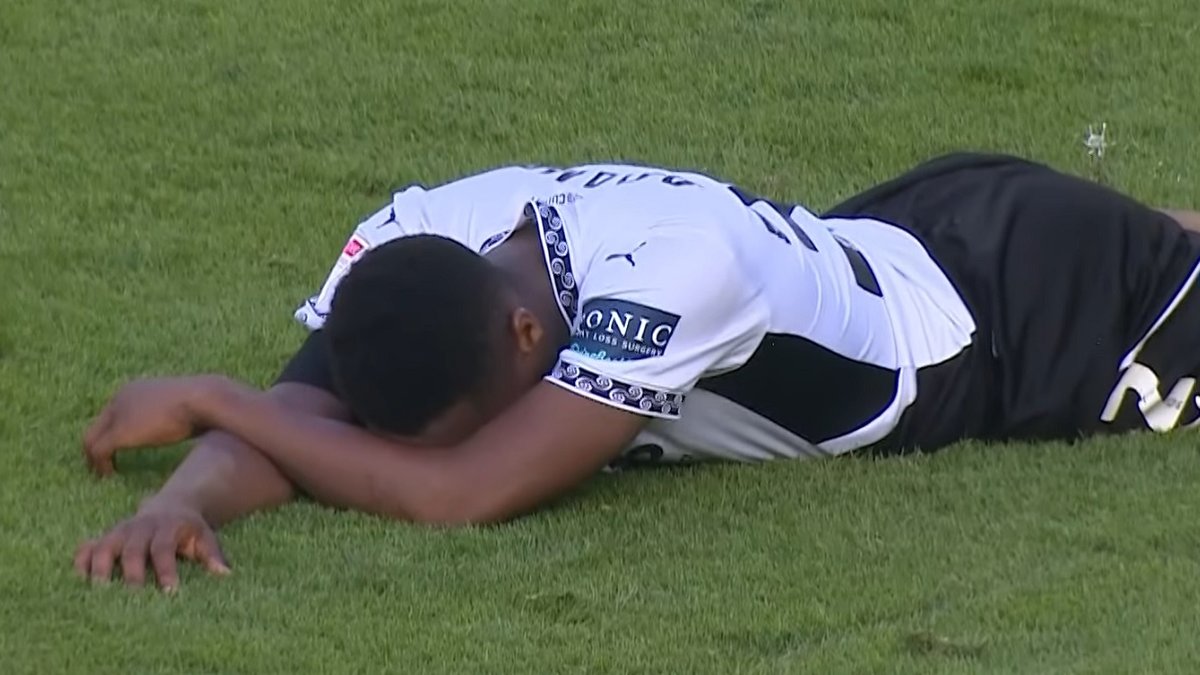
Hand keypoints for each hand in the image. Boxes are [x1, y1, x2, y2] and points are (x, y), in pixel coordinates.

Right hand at [73, 500, 230, 590]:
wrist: (170, 505)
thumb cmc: (188, 530)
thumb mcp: (205, 536)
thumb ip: (213, 555)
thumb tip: (225, 575)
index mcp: (166, 527)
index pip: (163, 549)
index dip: (165, 570)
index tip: (169, 592)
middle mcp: (140, 528)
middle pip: (132, 550)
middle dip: (131, 573)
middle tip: (130, 599)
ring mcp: (119, 532)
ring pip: (105, 547)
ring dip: (100, 568)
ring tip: (98, 592)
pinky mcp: (104, 537)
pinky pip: (87, 546)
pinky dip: (81, 561)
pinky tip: (79, 579)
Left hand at [83, 376, 220, 475]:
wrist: (204, 400)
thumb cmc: (204, 403)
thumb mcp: (185, 408)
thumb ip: (175, 415)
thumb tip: (186, 427)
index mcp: (136, 389)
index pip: (114, 413)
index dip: (113, 433)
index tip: (118, 451)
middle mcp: (121, 397)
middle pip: (99, 425)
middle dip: (98, 446)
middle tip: (101, 466)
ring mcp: (118, 414)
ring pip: (94, 438)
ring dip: (95, 458)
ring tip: (102, 473)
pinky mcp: (119, 432)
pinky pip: (99, 450)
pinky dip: (100, 465)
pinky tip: (109, 475)